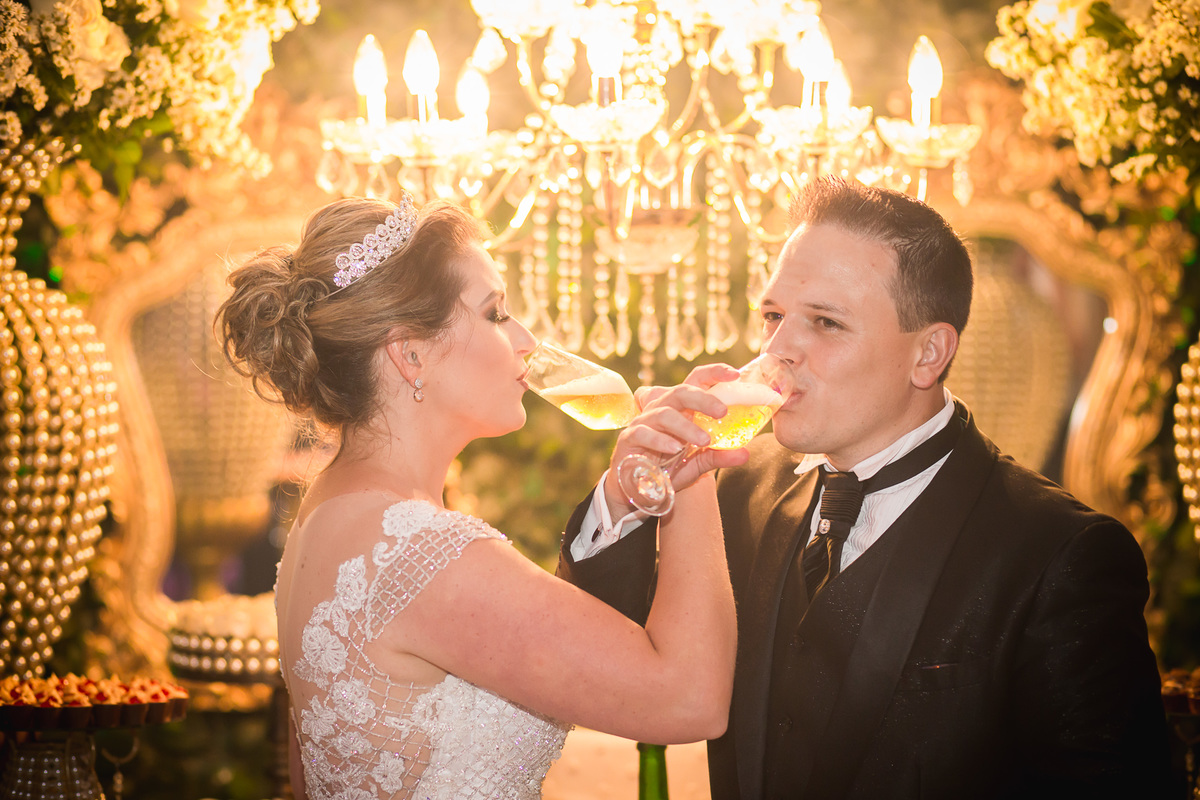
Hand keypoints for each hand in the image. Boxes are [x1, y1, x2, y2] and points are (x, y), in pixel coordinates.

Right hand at [603, 364, 748, 516]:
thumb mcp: (697, 463)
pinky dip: (660, 440)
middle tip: (722, 412)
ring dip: (685, 426)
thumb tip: (745, 453)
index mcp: (681, 409)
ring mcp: (644, 422)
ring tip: (703, 441)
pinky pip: (643, 433)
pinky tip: (674, 449)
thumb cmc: (667, 467)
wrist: (637, 488)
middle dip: (702, 398)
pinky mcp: (629, 438)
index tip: (734, 374)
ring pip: (664, 413)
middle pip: (680, 392)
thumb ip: (718, 456)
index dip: (714, 373)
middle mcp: (663, 409)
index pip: (696, 381)